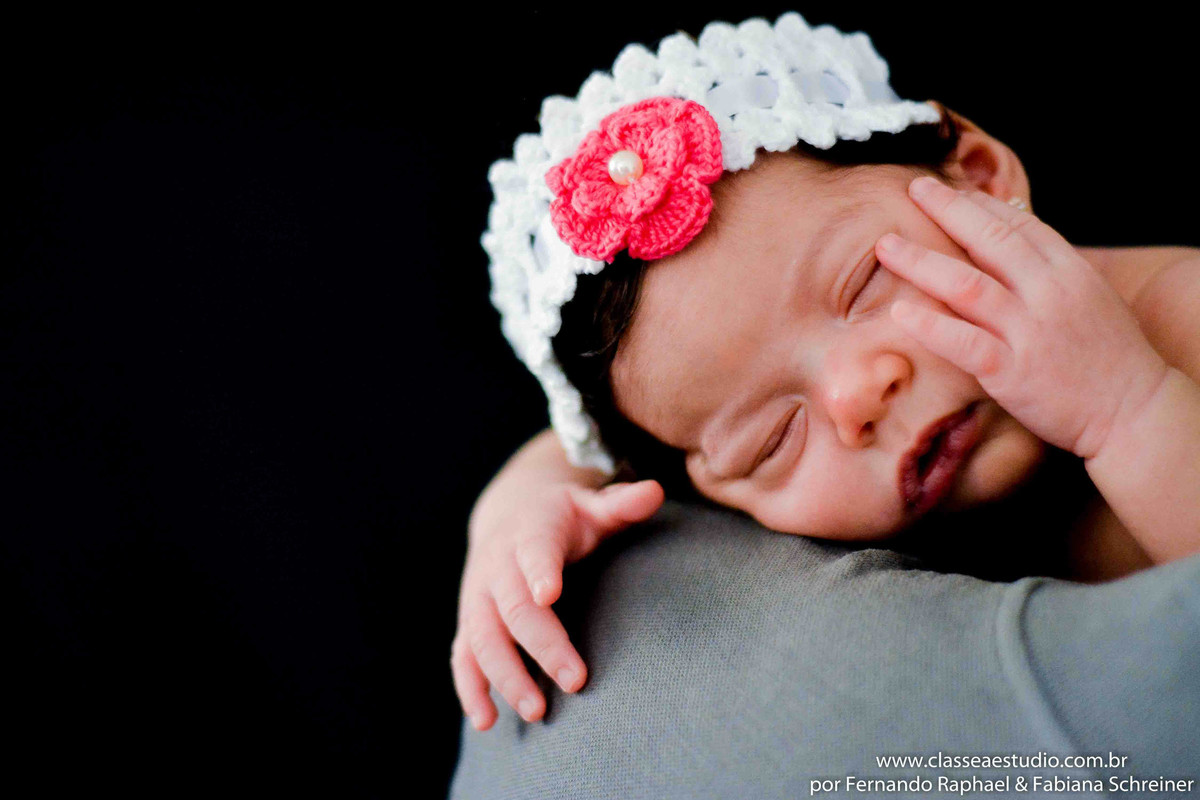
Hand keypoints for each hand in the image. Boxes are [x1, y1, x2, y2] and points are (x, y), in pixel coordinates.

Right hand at [451, 479, 663, 729]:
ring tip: (536, 710)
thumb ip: (621, 504)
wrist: (508, 514)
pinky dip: (470, 688)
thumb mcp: (590, 504)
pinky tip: (487, 720)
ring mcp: (478, 596)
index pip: (534, 550)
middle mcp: (497, 566)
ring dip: (504, 676)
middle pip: (513, 607)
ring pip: (482, 638)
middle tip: (575, 680)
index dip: (540, 570)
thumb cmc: (561, 518)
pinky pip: (463, 656)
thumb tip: (654, 491)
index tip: (549, 594)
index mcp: (530, 532)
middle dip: (540, 644)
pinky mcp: (470, 622)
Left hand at [875, 176, 1169, 459]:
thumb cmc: (1107, 356)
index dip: (979, 204)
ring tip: (886, 246)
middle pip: (990, 240)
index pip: (1019, 224)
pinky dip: (930, 325)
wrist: (1133, 411)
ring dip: (923, 262)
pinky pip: (964, 342)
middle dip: (948, 210)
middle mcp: (1049, 293)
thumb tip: (1012, 233)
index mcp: (1070, 271)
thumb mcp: (1089, 297)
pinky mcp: (1012, 371)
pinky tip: (900, 311)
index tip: (948, 190)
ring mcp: (1030, 331)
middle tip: (912, 189)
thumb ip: (1050, 269)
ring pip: (967, 285)